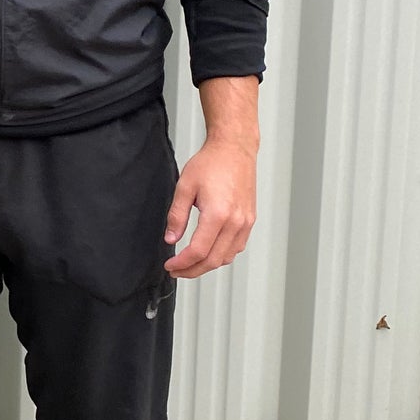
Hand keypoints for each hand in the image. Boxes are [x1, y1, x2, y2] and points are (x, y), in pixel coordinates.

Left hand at [163, 136, 256, 278]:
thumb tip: (171, 239)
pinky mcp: (250, 220)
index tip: (170, 265)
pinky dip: (222, 255)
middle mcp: (236, 221)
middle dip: (192, 270)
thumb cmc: (211, 163)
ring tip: (189, 263)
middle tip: (176, 270)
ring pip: (226, 257)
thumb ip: (176, 216)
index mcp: (218, 214)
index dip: (182, 263)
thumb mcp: (184, 187)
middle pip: (213, 260)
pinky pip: (236, 247)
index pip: (198, 251)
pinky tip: (209, 251)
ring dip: (207, 265)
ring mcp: (246, 222)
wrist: (234, 149)